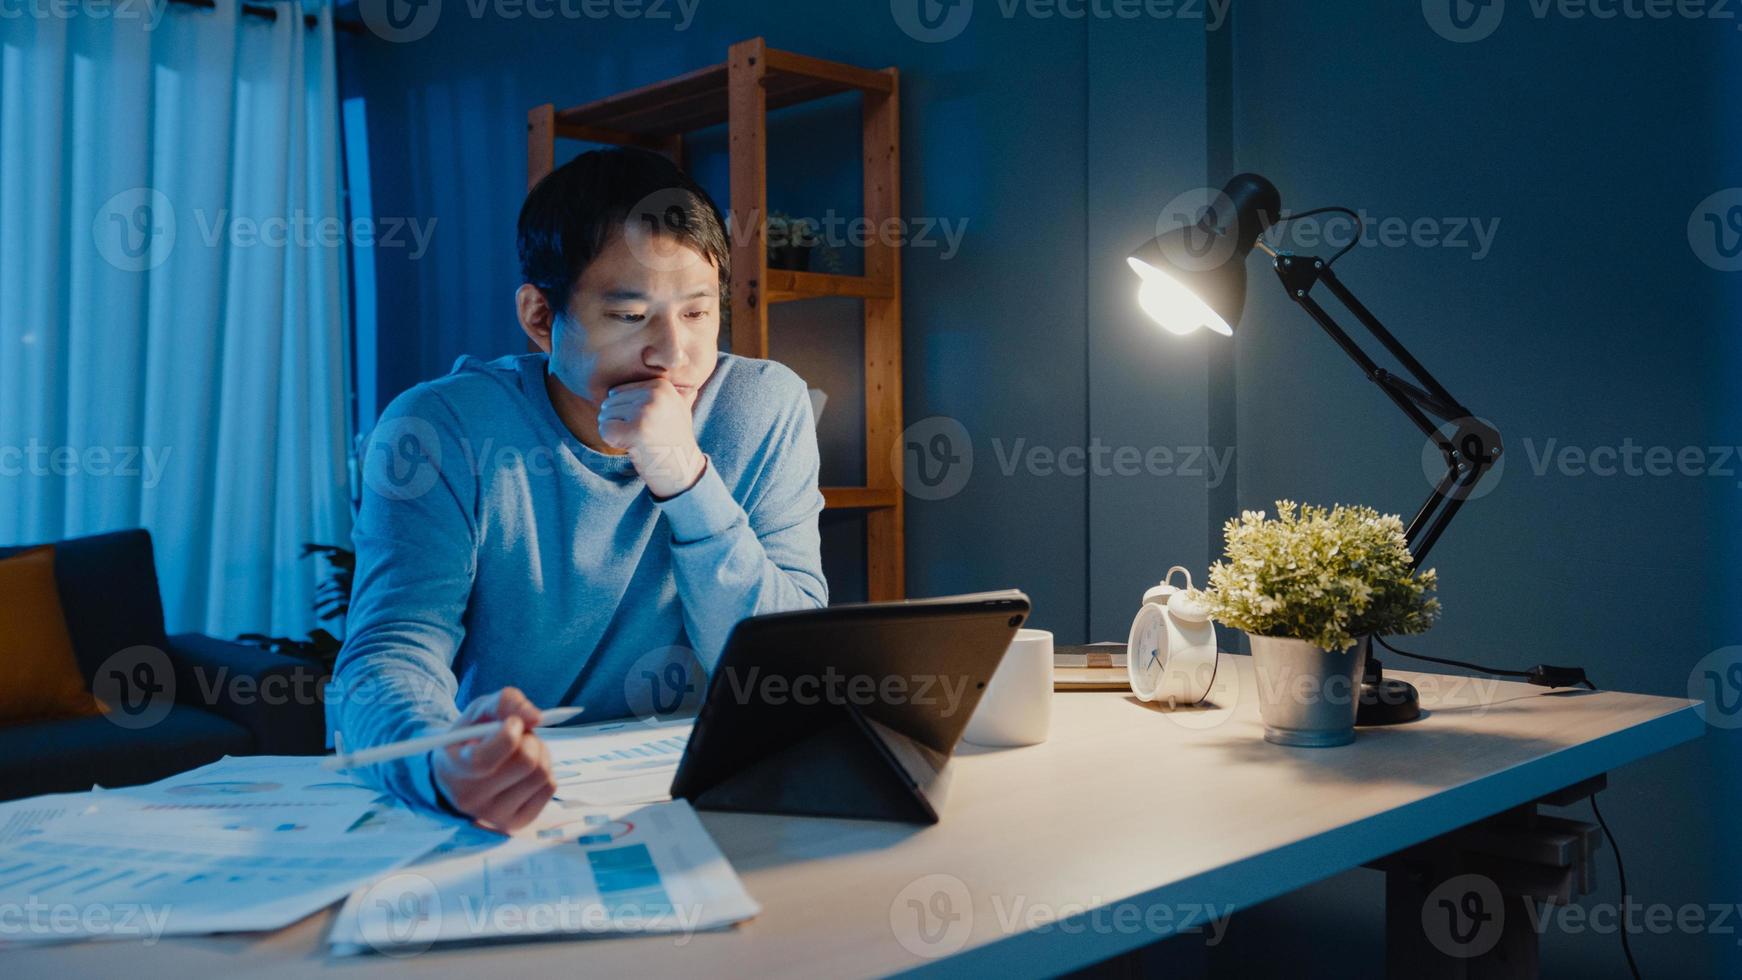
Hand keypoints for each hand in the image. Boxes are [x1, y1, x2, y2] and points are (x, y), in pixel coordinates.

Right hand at [430, 687, 554, 832]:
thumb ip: (505, 702)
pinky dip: (546, 770)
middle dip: (530, 739)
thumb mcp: (478, 713)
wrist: (459, 778)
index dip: (508, 734)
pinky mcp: (517, 822)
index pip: (486, 760)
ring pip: (542, 774)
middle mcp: (472, 799)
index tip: (512, 723)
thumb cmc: (470, 740)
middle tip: (520, 735)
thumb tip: (535, 717)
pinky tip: (528, 769)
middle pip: (526, 762)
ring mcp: (495, 815)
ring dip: (540, 752)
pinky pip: (550, 787)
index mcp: (455, 770)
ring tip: (524, 750)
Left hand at [597, 378, 705, 497]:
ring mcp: (645, 412)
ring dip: (616, 432)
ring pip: (605, 416)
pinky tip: (632, 447)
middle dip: (619, 422)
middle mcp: (653, 394)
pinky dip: (612, 442)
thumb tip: (677, 363)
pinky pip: (604, 430)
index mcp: (660, 385)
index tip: (648, 424)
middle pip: (609, 402)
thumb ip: (668, 388)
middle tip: (642, 436)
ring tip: (639, 441)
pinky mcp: (635, 430)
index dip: (625, 412)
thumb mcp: (679, 406)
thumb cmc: (676, 440)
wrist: (684, 470)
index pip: (618, 391)